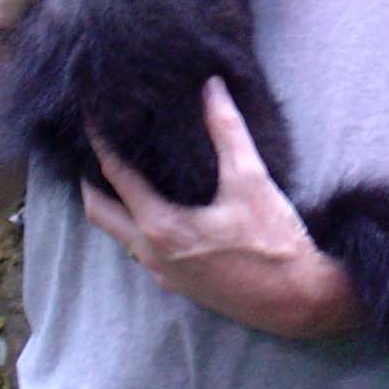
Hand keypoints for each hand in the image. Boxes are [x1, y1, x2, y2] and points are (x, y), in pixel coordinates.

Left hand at [82, 78, 360, 339]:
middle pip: (98, 212)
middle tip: (91, 149)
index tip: (89, 118)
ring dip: (113, 205)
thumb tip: (211, 87)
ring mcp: (162, 273)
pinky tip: (154, 208)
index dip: (100, 143)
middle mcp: (151, 252)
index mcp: (161, 225)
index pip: (114, 175)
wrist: (298, 301)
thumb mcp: (251, 180)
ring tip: (119, 173)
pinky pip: (140, 250)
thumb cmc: (275, 243)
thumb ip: (227, 131)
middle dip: (90, 180)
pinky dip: (135, 225)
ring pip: (118, 234)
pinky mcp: (178, 284)